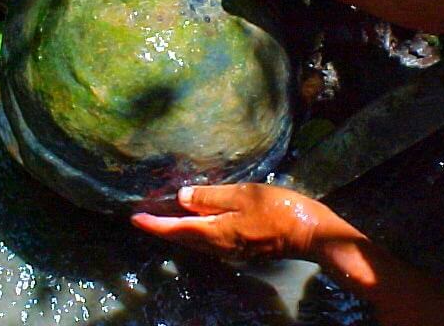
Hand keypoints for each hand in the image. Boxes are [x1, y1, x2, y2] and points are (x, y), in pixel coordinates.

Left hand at [132, 184, 360, 260]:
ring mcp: (228, 249)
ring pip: (193, 241)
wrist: (308, 233)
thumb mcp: (243, 195)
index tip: (134, 218)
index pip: (175, 229)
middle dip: (160, 228)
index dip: (153, 224)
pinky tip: (192, 219)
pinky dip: (192, 231)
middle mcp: (217, 246)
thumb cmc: (277, 209)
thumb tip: (181, 198)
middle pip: (181, 238)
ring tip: (162, 215)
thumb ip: (210, 197)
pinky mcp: (238, 247)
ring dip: (175, 230)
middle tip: (143, 215)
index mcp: (215, 232)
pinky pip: (206, 240)